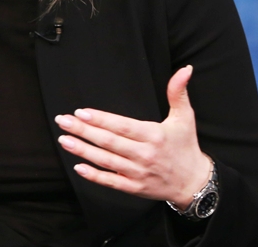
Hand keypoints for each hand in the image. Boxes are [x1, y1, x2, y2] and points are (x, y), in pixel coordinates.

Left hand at [54, 65, 210, 208]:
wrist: (194, 182)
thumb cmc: (185, 145)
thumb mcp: (185, 117)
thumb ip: (178, 92)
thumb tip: (185, 69)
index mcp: (154, 135)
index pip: (122, 126)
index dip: (100, 119)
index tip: (80, 112)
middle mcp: (144, 155)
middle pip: (109, 142)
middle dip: (83, 131)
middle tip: (62, 121)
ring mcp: (138, 173)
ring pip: (106, 161)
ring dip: (83, 150)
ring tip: (64, 140)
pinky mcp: (134, 188)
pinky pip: (111, 182)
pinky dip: (94, 176)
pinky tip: (78, 167)